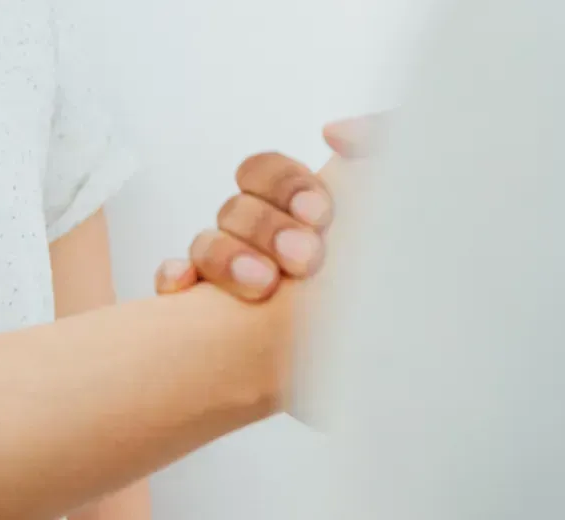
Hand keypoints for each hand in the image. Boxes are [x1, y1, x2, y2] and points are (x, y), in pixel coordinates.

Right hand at [155, 112, 386, 300]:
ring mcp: (226, 276)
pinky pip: (173, 283)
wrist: (374, 368)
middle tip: (305, 258)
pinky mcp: (203, 316)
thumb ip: (379, 145)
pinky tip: (187, 288)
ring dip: (228, 257)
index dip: (284, 185)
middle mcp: (256, 239)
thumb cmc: (380, 289)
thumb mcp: (391, 211)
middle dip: (267, 228)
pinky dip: (176, 278)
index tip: (320, 215)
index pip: (264, 173)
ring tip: (264, 287)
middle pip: (236, 207)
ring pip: (205, 244)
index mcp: (293, 213)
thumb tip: (333, 133)